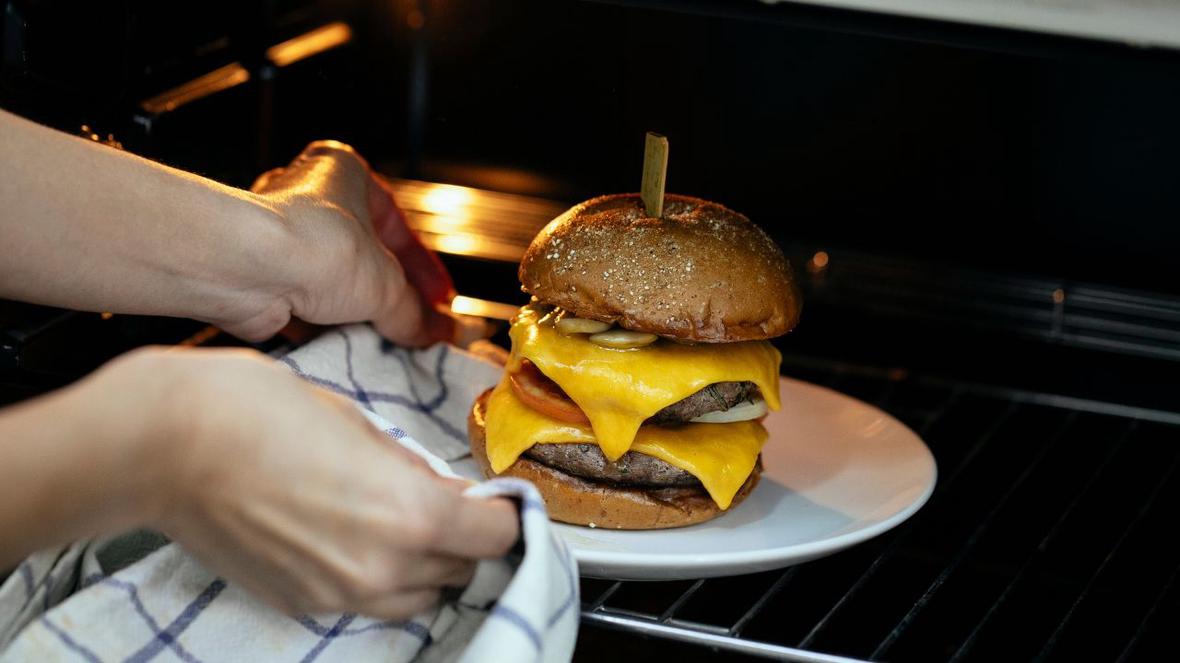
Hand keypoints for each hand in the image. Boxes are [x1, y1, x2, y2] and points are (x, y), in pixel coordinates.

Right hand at [126, 348, 518, 617]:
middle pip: (462, 570)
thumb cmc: (254, 412)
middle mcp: (381, 567)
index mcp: (410, 514)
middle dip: (465, 537)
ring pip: (418, 597)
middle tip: (450, 502)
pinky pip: (365, 601)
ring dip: (427, 565)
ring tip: (404, 521)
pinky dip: (378, 576)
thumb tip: (440, 487)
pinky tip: (356, 534)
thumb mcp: (358, 421)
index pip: (496, 534)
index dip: (503, 512)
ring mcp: (337, 594)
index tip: (496, 497)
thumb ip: (410, 466)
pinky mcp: (300, 602)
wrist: (165, 443)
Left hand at [239, 141, 455, 345]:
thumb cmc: (318, 248)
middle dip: (391, 292)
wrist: (245, 270)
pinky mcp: (260, 276)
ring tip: (385, 340)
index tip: (440, 300)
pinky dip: (326, 327)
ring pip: (333, 282)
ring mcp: (280, 237)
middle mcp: (308, 198)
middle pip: (365, 254)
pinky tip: (347, 346)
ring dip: (358, 312)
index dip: (423, 269)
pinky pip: (304, 305)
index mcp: (344, 172)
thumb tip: (436, 334)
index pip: (397, 225)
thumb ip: (413, 311)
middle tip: (415, 322)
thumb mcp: (386, 285)